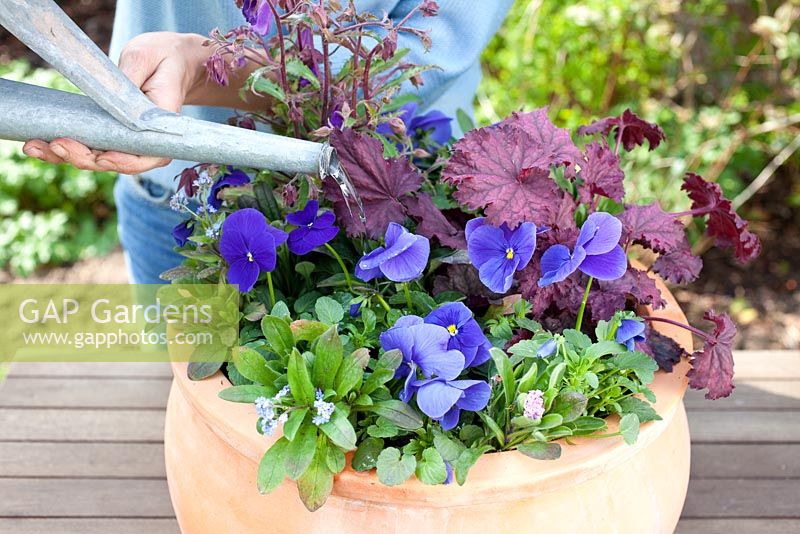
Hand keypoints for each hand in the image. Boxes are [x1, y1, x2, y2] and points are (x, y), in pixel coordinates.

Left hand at [22, 32, 208, 173]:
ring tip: (38, 147)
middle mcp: (150, 141)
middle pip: (119, 162)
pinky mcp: (118, 136)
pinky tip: (45, 144)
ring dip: (70, 157)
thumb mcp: (147, 56)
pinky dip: (71, 149)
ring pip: (103, 160)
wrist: (173, 63)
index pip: (146, 155)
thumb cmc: (164, 58)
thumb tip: (109, 96)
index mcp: (164, 125)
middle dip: (85, 159)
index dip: (123, 161)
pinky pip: (97, 148)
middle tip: (56, 146)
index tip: (100, 157)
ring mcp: (133, 141)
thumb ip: (130, 75)